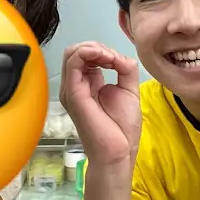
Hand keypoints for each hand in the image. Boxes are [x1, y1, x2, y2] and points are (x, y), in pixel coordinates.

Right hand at [60, 41, 140, 168]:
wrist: (119, 153)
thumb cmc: (122, 128)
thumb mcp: (129, 90)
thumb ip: (125, 68)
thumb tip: (117, 54)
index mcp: (86, 83)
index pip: (85, 54)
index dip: (102, 50)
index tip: (118, 60)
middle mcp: (75, 85)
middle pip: (76, 50)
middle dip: (97, 46)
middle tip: (113, 58)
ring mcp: (71, 89)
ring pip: (72, 52)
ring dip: (94, 48)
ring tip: (110, 58)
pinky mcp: (73, 93)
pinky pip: (73, 62)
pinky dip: (88, 53)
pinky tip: (105, 58)